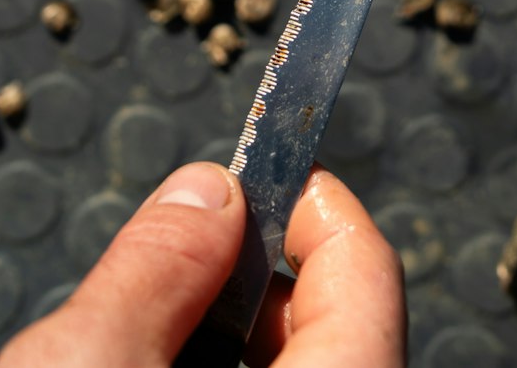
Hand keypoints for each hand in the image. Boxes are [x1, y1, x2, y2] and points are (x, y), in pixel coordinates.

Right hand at [0, 163, 403, 367]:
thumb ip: (154, 271)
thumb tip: (207, 189)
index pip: (369, 273)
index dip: (320, 204)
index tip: (271, 168)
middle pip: (340, 322)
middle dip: (260, 272)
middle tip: (191, 247)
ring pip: (299, 367)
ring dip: (231, 335)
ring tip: (151, 324)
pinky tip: (147, 364)